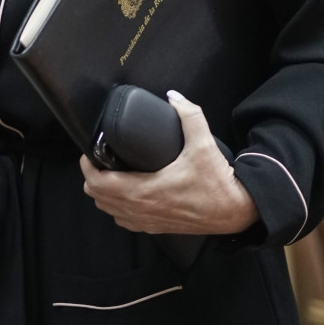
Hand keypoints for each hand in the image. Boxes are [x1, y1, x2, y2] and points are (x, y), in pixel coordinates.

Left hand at [79, 91, 258, 235]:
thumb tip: (174, 97)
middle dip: (92, 178)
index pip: (98, 183)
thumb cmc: (218, 183)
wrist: (235, 211)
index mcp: (145, 190)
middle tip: (98, 160)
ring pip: (109, 211)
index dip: (88, 166)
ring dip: (103, 195)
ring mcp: (147, 221)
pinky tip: (125, 195)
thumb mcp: (204, 145)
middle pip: (97, 197)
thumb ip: (189, 116)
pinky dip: (118, 208)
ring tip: (108, 176)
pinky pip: (125, 221)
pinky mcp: (156, 228)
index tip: (89, 152)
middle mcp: (141, 209)